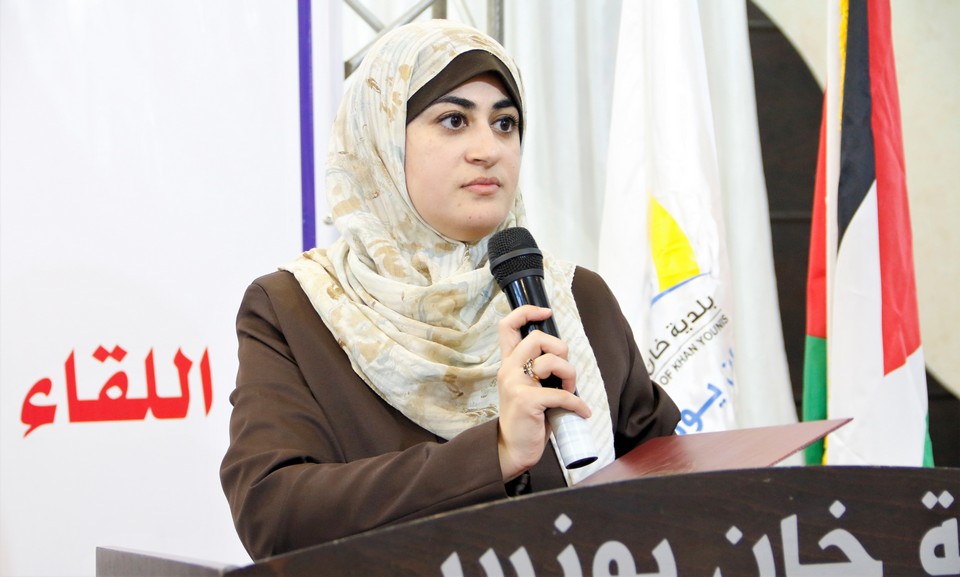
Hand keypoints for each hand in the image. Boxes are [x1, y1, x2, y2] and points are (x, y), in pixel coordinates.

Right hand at [495, 305, 590, 481]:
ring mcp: (516, 384)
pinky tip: (582, 412)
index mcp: (508, 364)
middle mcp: (509, 369)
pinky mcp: (527, 401)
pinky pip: (562, 394)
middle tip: (564, 371)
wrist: (513, 449)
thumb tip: (563, 355)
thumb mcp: (528, 387)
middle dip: (561, 350)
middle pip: (538, 337)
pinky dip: (578, 403)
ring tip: (570, 392)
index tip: (546, 313)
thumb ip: (537, 369)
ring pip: (553, 361)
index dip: (527, 312)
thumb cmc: (527, 418)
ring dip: (571, 376)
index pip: (507, 325)